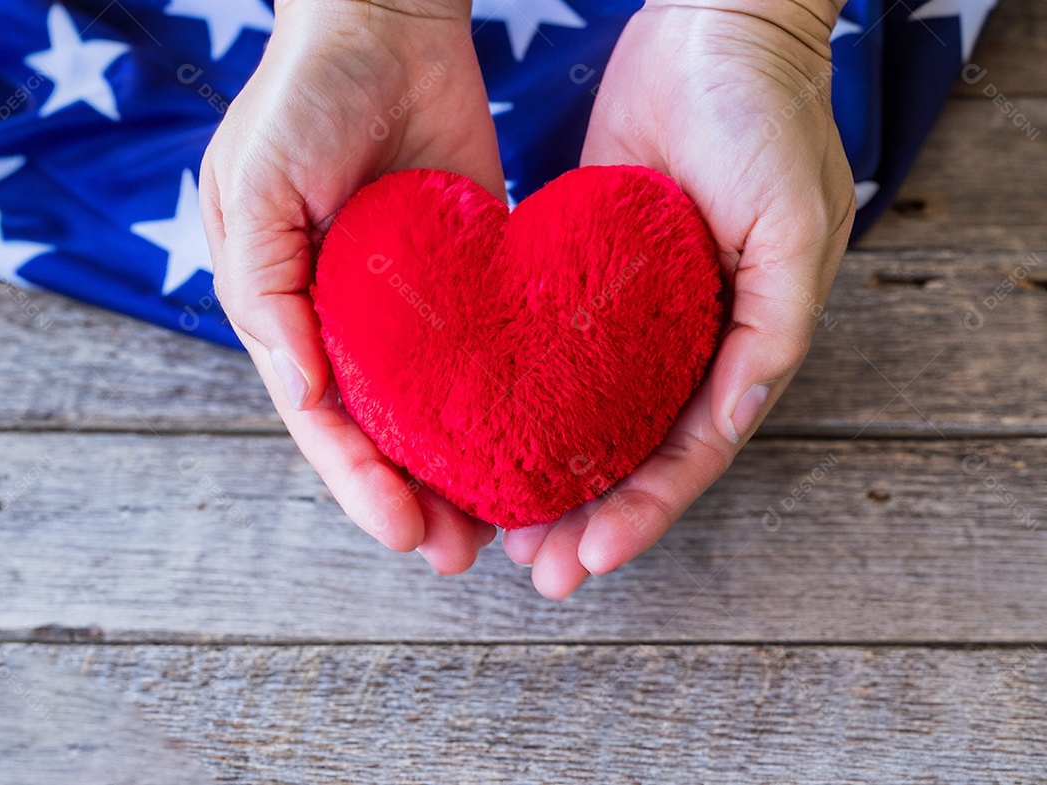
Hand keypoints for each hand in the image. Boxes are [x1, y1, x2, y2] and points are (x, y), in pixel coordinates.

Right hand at [200, 0, 503, 572]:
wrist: (388, 22)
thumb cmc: (305, 95)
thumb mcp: (254, 186)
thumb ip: (263, 291)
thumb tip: (301, 391)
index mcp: (288, 311)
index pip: (322, 418)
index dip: (357, 480)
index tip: (405, 530)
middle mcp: (348, 321)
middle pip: (378, 430)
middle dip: (410, 496)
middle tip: (458, 553)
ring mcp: (411, 305)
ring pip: (434, 408)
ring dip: (458, 468)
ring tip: (498, 529)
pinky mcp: (470, 278)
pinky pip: (485, 353)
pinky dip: (499, 404)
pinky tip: (530, 443)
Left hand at [502, 0, 855, 597]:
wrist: (713, 29)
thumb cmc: (769, 119)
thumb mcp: (796, 226)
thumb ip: (775, 328)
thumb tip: (738, 413)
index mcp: (739, 342)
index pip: (689, 449)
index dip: (645, 508)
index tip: (591, 554)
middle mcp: (683, 340)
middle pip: (633, 449)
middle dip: (587, 513)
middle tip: (537, 568)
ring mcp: (632, 312)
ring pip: (587, 414)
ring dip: (550, 473)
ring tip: (502, 529)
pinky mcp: (585, 274)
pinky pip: (554, 351)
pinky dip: (528, 400)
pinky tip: (488, 433)